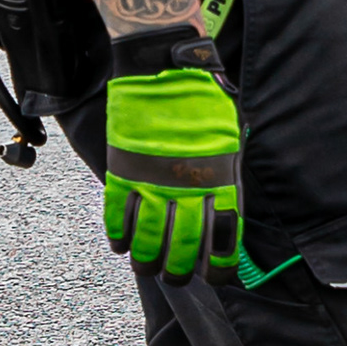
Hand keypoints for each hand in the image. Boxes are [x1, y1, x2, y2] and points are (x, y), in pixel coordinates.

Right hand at [102, 31, 240, 282]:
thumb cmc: (203, 97)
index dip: (219, 266)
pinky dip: (118, 236)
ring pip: (147, 240)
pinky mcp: (122, 170)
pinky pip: (117, 216)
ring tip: (148, 267)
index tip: (216, 277)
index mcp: (220, 179)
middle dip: (181, 272)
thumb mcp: (229, 137)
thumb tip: (224, 209)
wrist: (162, 66)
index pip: (223, 238)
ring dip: (147, 260)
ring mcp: (151, 180)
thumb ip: (225, 176)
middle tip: (177, 278)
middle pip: (183, 247)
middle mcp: (186, 187)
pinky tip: (122, 245)